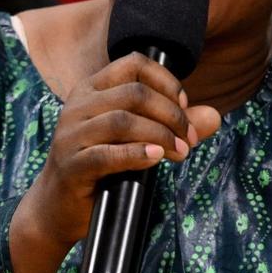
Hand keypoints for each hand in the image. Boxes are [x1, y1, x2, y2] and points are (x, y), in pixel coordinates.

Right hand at [10, 53, 220, 272]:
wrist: (57, 208)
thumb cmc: (102, 167)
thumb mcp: (137, 139)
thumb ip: (173, 125)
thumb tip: (214, 117)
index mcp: (92, 89)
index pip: (133, 64)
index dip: (165, 80)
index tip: (185, 103)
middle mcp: (78, 105)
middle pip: (134, 94)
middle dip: (170, 114)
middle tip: (189, 138)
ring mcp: (71, 135)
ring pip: (122, 120)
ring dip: (160, 135)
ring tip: (179, 153)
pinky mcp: (71, 166)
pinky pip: (107, 154)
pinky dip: (137, 154)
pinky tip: (156, 158)